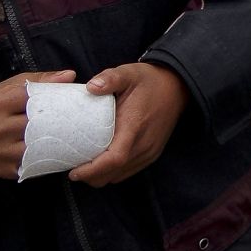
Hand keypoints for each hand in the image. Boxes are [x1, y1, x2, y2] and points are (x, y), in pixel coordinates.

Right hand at [0, 70, 75, 180]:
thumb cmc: (0, 103)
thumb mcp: (15, 85)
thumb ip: (43, 80)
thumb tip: (70, 76)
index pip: (33, 101)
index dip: (55, 101)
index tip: (71, 102)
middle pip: (37, 127)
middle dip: (58, 124)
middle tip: (79, 121)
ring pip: (35, 149)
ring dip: (54, 144)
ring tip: (70, 137)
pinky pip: (29, 166)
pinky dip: (44, 160)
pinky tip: (56, 152)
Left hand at [69, 63, 188, 186]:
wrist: (178, 86)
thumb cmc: (150, 80)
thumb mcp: (129, 73)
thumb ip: (111, 78)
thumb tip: (90, 86)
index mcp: (135, 125)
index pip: (114, 158)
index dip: (92, 170)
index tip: (73, 171)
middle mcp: (144, 143)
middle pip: (112, 173)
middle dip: (90, 176)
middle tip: (73, 166)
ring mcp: (149, 151)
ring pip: (118, 176)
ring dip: (100, 175)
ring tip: (86, 163)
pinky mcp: (152, 154)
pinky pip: (127, 171)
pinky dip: (112, 172)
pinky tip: (103, 161)